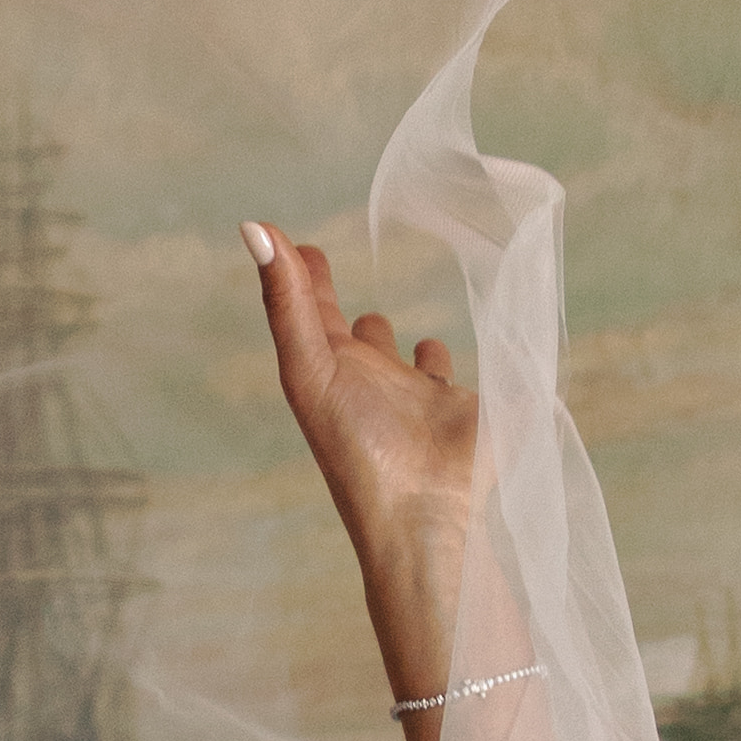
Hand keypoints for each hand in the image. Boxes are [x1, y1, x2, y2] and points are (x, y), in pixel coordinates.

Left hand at [248, 223, 475, 675]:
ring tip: (397, 327)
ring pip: (414, 368)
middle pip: (357, 340)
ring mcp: (423, 406)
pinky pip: (473, 382)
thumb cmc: (359, 447)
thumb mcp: (312, 366)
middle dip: (344, 312)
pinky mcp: (470, 417)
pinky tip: (487, 363)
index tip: (297, 246)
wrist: (424, 516)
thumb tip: (252, 224)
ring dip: (408, 348)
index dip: (300, 277)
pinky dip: (477, 370)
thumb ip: (288, 299)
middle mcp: (377, 388)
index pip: (312, 314)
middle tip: (324, 266)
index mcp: (336, 373)